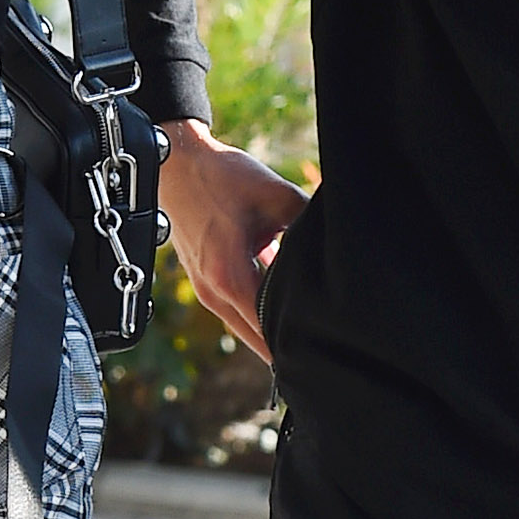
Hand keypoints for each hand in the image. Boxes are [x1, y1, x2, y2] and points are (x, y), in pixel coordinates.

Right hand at [160, 123, 306, 358]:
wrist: (177, 165)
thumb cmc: (220, 178)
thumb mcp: (277, 198)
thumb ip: (309, 224)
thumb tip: (342, 242)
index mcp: (230, 277)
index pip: (270, 331)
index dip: (298, 343)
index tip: (325, 349)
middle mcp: (213, 292)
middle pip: (257, 341)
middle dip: (287, 347)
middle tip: (321, 354)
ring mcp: (205, 290)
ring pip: (246, 328)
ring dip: (272, 329)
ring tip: (306, 333)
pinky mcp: (204, 281)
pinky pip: (236, 309)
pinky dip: (258, 311)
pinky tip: (283, 302)